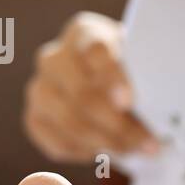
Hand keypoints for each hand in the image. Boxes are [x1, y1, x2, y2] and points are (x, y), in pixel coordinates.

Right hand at [23, 12, 158, 162]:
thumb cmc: (134, 73)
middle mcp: (54, 58)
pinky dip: (89, 152)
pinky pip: (59, 143)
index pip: (94, 50)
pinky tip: (110, 151)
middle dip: (117, 123)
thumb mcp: (144, 64)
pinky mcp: (35, 119)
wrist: (115, 90)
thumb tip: (149, 107)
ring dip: (108, 142)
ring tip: (135, 149)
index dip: (112, 77)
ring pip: (70, 122)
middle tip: (147, 141)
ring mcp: (40, 89)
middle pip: (80, 92)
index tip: (130, 102)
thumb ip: (145, 76)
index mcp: (84, 33)